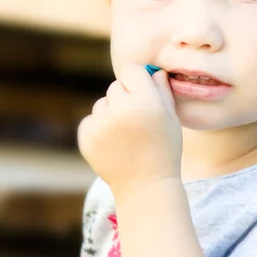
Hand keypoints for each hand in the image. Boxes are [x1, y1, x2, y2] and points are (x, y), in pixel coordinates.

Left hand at [77, 63, 182, 200]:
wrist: (145, 186)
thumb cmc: (164, 149)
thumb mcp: (170, 117)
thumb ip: (162, 90)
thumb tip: (154, 70)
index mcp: (145, 101)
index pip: (132, 69)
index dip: (138, 79)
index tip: (142, 91)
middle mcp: (121, 109)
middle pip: (116, 86)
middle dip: (125, 97)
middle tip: (137, 120)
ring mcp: (101, 123)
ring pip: (102, 103)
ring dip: (111, 112)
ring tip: (126, 136)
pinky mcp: (85, 135)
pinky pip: (91, 120)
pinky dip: (99, 128)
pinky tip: (114, 144)